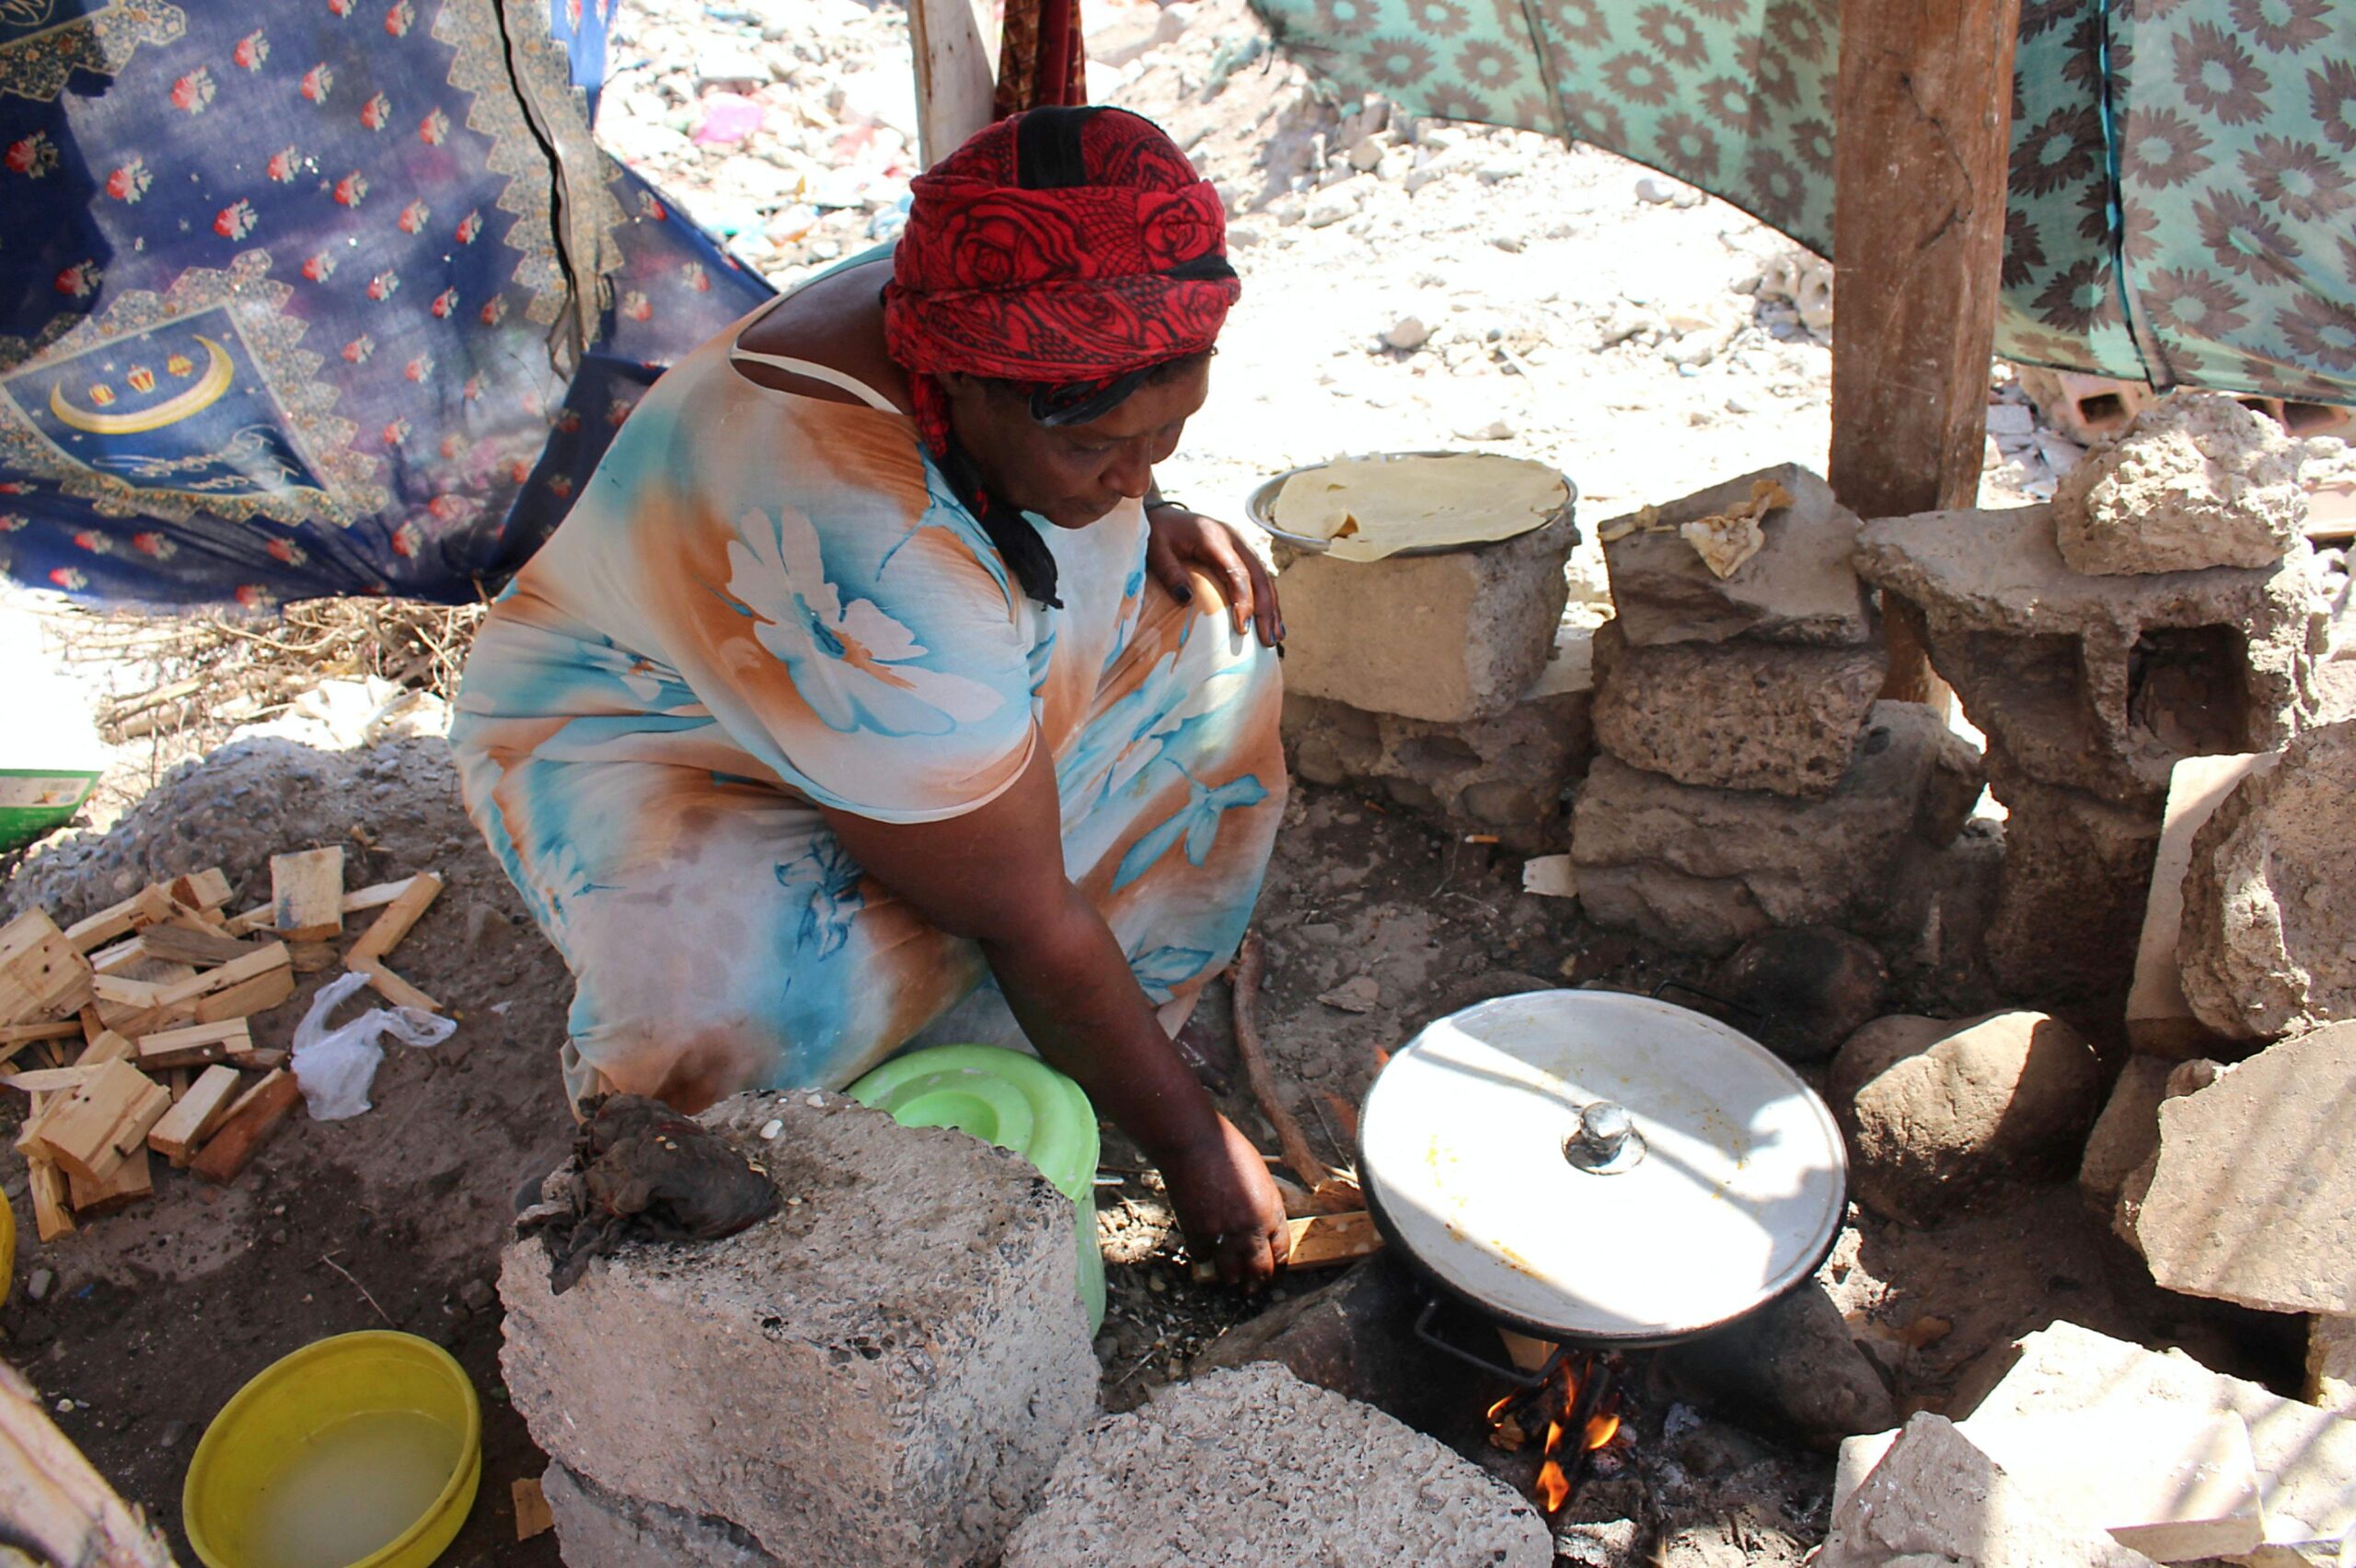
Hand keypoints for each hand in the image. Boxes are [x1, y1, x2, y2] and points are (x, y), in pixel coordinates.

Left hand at [1145, 504, 1283, 648]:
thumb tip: (1186, 600)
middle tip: (1268, 640)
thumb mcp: (1156, 549)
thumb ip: (1170, 572)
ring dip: (1272, 608)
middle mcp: (1234, 540)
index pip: (1238, 572)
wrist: (1162, 514)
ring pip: (1264, 578)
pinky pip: (1258, 578)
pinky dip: (1267, 600)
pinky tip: (1272, 621)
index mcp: (1215, 538)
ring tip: (1275, 637)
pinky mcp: (1240, 554)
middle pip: (1259, 577)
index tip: (1243, 628)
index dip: (1244, 601)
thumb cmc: (1158, 532)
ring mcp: (1240, 546)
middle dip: (1266, 610)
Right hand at [1162, 1114, 1290, 1284]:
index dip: (1277, 1267)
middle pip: (1260, 1271)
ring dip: (1231, 1277)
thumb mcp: (1260, 1177)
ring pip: (1231, 1274)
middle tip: (1252, 1288)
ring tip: (1229, 1278)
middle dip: (1257, 1282)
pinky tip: (1203, 1250)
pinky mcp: (1198, 1234)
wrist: (1195, 1144)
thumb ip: (1263, 1204)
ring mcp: (1224, 1235)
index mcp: (1272, 1213)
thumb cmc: (1229, 1150)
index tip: (1272, 1272)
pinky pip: (1202, 1258)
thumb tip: (1260, 1224)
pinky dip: (1202, 1256)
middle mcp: (1252, 1230)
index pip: (1282, 1253)